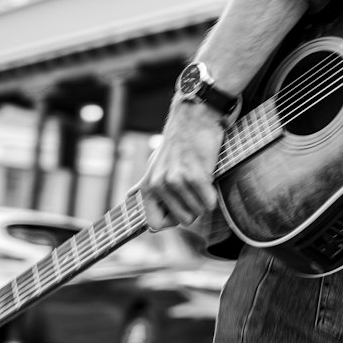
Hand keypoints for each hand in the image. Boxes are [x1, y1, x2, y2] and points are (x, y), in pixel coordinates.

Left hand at [140, 99, 223, 229]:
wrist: (195, 117)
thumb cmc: (178, 143)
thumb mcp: (154, 164)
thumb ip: (143, 185)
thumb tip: (129, 196)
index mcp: (148, 187)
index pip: (156, 225)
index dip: (173, 219)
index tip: (180, 205)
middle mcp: (158, 185)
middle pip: (184, 220)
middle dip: (194, 208)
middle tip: (193, 186)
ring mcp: (175, 180)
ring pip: (199, 212)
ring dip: (205, 198)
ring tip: (199, 176)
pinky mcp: (194, 176)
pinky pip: (210, 203)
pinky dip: (213, 194)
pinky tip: (208, 176)